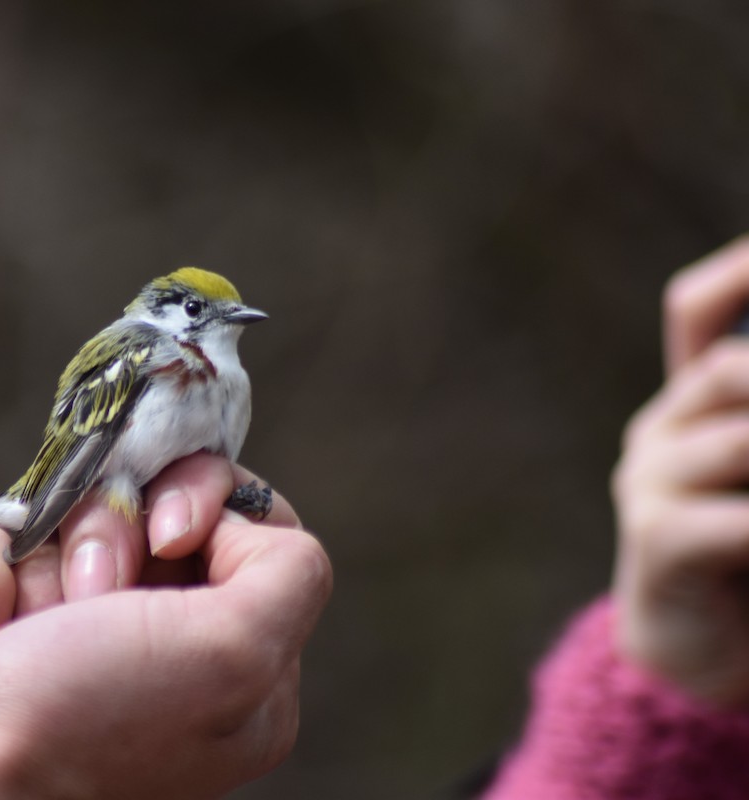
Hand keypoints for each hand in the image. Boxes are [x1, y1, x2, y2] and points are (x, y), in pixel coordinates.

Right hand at [0, 454, 331, 798]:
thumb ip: (289, 573)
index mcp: (243, 672)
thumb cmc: (84, 724)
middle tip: (91, 595)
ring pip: (67, 527)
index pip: (253, 529)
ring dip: (38, 569)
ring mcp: (77, 644)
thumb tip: (239, 523)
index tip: (167, 530)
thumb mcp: (231, 655)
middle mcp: (166, 657)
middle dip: (110, 537)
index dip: (206, 503)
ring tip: (19, 637)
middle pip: (154, 514)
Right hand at [613, 236, 748, 705]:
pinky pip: (735, 519)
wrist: (693, 657)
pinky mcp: (655, 540)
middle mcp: (657, 433)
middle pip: (732, 369)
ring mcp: (646, 482)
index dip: (739, 270)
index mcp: (689, 409)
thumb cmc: (747, 563)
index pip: (695, 312)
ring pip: (741, 437)